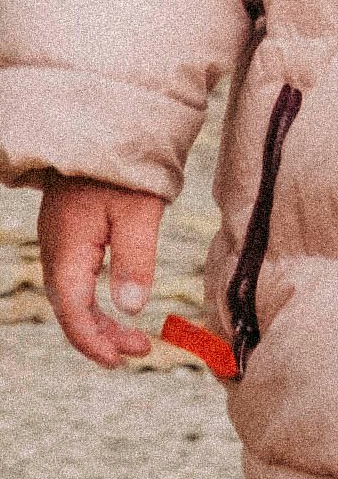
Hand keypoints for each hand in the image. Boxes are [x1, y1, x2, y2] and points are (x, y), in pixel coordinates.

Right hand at [39, 177, 160, 368]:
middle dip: (101, 334)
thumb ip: (135, 259)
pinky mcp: (70, 229)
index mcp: (67, 249)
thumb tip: (131, 309)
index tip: (120, 359)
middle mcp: (56, 248)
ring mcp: (60, 238)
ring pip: (73, 293)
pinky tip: (117, 301)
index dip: (94, 340)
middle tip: (139, 350)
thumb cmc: (124, 164)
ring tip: (135, 337)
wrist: (106, 119)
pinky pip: (77, 275)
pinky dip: (95, 296)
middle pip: (71, 306)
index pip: (73, 310)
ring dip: (100, 318)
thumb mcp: (139, 210)